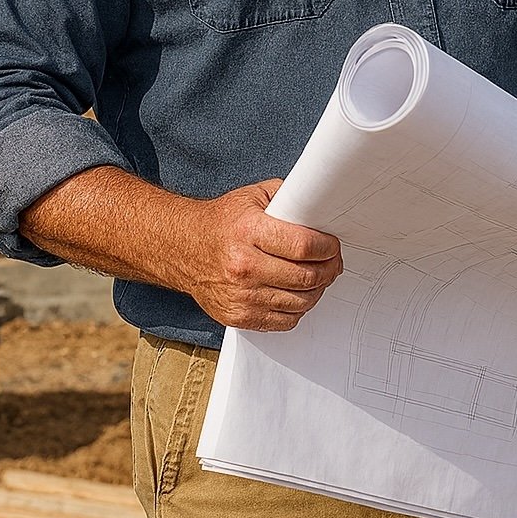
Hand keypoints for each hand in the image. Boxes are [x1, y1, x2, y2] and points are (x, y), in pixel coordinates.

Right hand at [188, 179, 342, 330]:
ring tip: (318, 277)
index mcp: (249, 232)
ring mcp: (240, 296)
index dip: (327, 248)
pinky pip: (284, 321)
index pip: (303, 246)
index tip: (332, 245)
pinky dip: (298, 309)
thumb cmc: (222, 222)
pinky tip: (298, 293)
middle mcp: (243, 266)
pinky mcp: (238, 317)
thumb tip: (319, 207)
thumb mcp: (253, 197)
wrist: (184, 248)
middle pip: (305, 277)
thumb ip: (287, 198)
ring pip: (299, 302)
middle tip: (332, 262)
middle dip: (328, 269)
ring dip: (317, 290)